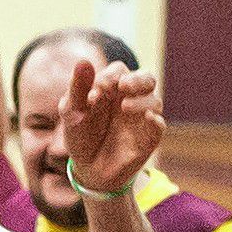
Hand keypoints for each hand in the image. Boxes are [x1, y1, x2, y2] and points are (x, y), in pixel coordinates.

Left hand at [59, 60, 163, 195]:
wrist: (89, 169)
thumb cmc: (81, 135)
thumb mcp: (72, 112)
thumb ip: (77, 88)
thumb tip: (83, 61)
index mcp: (113, 88)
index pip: (119, 71)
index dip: (108, 77)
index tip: (94, 93)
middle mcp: (132, 98)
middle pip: (146, 78)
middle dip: (137, 80)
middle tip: (123, 86)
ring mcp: (142, 118)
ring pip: (155, 101)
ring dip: (142, 101)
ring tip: (124, 107)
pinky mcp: (149, 138)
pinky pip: (159, 126)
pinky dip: (156, 121)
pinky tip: (149, 119)